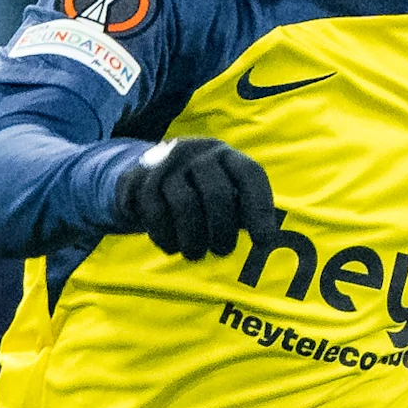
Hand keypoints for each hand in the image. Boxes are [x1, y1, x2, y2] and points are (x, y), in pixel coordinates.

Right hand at [118, 139, 279, 259]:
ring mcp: (167, 162)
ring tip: (196, 254)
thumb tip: (266, 238)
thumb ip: (243, 212)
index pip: (250, 175)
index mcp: (226, 155)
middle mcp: (198, 152)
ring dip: (193, 238)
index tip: (264, 241)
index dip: (260, 208)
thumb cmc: (196, 193)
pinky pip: (155, 210)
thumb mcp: (223, 196)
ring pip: (185, 203)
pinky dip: (166, 235)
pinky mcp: (140, 176)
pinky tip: (172, 247)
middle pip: (218, 193)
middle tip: (222, 251)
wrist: (142, 177)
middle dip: (223, 230)